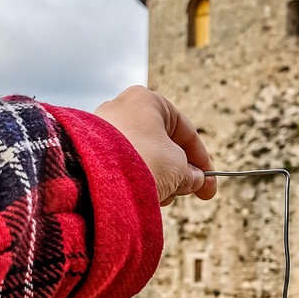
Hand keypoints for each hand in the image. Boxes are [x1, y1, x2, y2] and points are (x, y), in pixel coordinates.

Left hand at [94, 86, 215, 205]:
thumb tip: (194, 180)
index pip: (185, 131)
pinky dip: (133, 182)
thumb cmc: (143, 162)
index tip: (209, 187)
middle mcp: (121, 108)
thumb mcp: (178, 168)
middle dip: (177, 172)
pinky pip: (121, 167)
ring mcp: (101, 130)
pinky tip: (136, 197)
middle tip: (183, 193)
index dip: (202, 161)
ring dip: (156, 179)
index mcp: (147, 100)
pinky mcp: (89, 152)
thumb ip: (190, 173)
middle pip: (162, 145)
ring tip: (156, 195)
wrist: (95, 177)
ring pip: (142, 158)